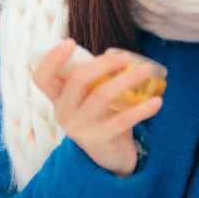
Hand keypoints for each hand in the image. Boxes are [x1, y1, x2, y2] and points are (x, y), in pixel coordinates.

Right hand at [31, 39, 163, 176]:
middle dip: (102, 64)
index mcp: (58, 97)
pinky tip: (156, 102)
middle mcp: (64, 112)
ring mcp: (79, 128)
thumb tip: (116, 55)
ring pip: (101, 96)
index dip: (52, 59)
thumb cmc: (101, 115)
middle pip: (76, 80)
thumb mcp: (90, 96)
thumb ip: (94, 77)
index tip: (70, 42)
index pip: (42, 78)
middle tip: (125, 57)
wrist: (110, 155)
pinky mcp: (98, 141)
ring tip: (146, 70)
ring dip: (126, 80)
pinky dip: (141, 109)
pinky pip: (121, 121)